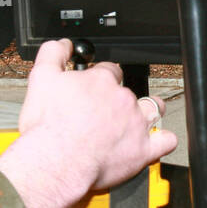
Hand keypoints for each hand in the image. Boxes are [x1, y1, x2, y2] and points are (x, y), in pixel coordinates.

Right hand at [0, 39, 177, 207]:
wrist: (54, 163)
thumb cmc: (47, 128)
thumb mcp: (41, 79)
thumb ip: (53, 54)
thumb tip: (63, 44)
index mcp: (101, 81)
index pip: (109, 70)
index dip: (101, 78)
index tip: (94, 89)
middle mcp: (122, 99)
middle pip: (129, 91)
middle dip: (118, 99)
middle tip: (102, 113)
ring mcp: (135, 123)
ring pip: (153, 108)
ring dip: (147, 111)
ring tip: (133, 120)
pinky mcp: (142, 149)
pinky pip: (165, 141)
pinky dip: (162, 140)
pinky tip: (153, 141)